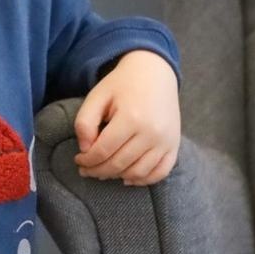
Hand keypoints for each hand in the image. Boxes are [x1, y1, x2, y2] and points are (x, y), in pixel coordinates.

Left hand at [73, 50, 181, 185]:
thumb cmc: (121, 85)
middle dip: (97, 171)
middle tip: (86, 170)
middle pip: (119, 164)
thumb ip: (84, 123)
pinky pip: (161, 172)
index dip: (87, 160)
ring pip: (138, 172)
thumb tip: (85, 150)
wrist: (155, 73)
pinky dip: (143, 180)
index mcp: (131, 118)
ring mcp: (166, 140)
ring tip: (103, 172)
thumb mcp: (97, 97)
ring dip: (117, 177)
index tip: (78, 160)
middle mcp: (152, 132)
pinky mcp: (175, 144)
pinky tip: (127, 177)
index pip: (103, 151)